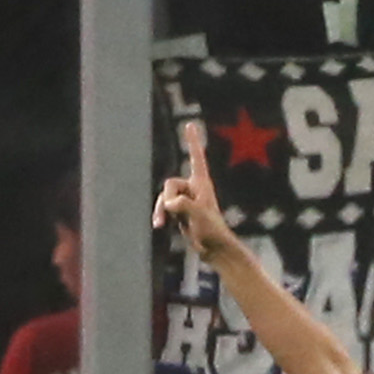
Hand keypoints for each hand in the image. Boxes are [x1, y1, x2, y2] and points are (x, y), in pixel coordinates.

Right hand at [151, 118, 239, 260]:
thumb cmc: (212, 230)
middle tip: (174, 213)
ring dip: (161, 209)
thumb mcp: (197, 214)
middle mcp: (194, 188)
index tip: (190, 124)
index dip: (192, 141)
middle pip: (170, 184)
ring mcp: (186, 200)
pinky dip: (160, 214)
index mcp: (202, 183)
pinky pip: (164, 207)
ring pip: (165, 197)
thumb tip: (169, 202)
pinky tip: (158, 226)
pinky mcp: (181, 212)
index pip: (196, 157)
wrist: (214, 249)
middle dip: (167, 199)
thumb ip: (183, 204)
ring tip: (160, 224)